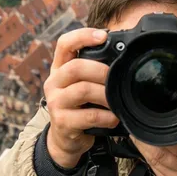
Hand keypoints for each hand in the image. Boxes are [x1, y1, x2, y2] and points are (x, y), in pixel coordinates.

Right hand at [42, 27, 119, 167]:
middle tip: (115, 78)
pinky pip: (89, 116)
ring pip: (82, 91)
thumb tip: (123, 59)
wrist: (66, 139)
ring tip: (117, 100)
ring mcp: (55, 103)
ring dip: (105, 94)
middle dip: (100, 71)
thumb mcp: (81, 86)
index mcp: (59, 69)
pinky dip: (106, 117)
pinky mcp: (63, 122)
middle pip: (75, 68)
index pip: (64, 44)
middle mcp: (53, 83)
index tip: (103, 36)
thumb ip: (92, 72)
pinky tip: (114, 118)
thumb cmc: (79, 108)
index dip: (82, 36)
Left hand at [129, 66, 176, 175]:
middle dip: (146, 138)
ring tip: (139, 133)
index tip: (149, 119)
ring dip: (144, 147)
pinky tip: (147, 147)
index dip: (158, 133)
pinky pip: (154, 170)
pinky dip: (149, 157)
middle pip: (160, 153)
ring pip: (153, 162)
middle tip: (138, 124)